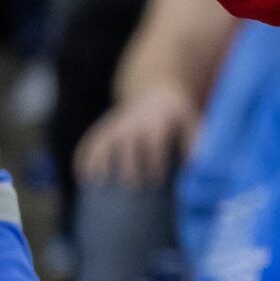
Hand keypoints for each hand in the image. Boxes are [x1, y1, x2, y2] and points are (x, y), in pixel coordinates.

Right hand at [74, 86, 198, 188]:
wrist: (156, 92)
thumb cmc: (178, 117)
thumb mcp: (192, 123)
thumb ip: (196, 144)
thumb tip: (196, 167)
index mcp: (158, 122)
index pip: (154, 141)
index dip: (155, 160)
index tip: (157, 181)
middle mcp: (134, 123)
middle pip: (127, 143)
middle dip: (128, 165)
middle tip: (133, 188)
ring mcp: (116, 125)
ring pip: (103, 142)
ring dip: (99, 161)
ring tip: (96, 184)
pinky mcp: (105, 129)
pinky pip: (90, 142)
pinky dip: (84, 157)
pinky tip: (82, 177)